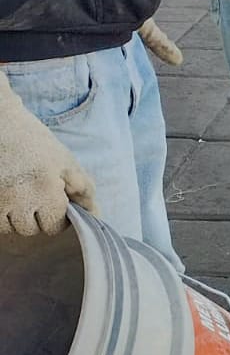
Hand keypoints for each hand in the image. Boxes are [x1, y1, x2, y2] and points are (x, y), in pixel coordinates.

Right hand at [0, 72, 95, 235]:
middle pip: (31, 229)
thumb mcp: (66, 162)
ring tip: (22, 194)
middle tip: (37, 194)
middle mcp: (20, 200)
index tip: (56, 202)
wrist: (0, 124)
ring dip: (18, 217)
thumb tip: (95, 215)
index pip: (54, 226)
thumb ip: (83, 189)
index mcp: (46, 190)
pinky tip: (8, 196)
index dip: (58, 216)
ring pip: (11, 228)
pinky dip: (2, 214)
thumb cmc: (36, 143)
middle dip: (38, 217)